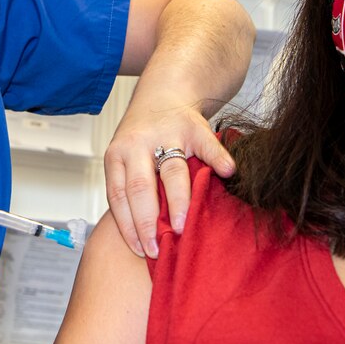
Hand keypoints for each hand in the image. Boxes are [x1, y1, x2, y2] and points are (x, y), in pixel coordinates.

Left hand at [103, 99, 233, 258]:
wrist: (163, 93)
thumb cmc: (145, 138)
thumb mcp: (127, 160)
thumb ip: (133, 191)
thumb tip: (145, 241)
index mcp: (117, 156)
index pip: (119, 196)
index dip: (129, 226)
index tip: (141, 250)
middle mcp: (137, 144)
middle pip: (140, 187)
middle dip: (148, 221)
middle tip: (159, 247)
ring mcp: (166, 134)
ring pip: (172, 171)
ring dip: (178, 201)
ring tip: (183, 225)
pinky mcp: (193, 126)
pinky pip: (206, 145)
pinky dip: (218, 159)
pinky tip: (227, 173)